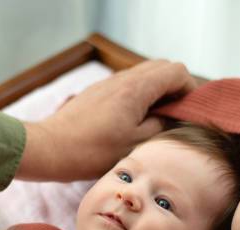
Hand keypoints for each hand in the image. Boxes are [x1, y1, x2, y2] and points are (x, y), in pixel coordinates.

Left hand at [17, 60, 196, 180]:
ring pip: (143, 75)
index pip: (176, 71)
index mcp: (136, 89)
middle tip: (174, 116)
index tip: (187, 113)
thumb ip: (161, 126)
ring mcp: (108, 83)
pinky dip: (138, 96)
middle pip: (161, 68)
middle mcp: (122, 79)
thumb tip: (173, 117)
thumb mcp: (135, 144)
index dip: (189, 90)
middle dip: (174, 88)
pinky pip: (126, 85)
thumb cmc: (91, 151)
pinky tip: (132, 121)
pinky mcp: (97, 93)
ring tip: (153, 121)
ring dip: (155, 93)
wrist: (51, 149)